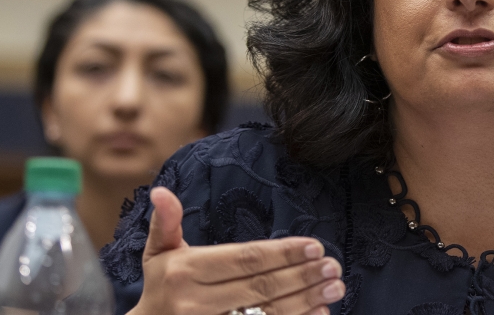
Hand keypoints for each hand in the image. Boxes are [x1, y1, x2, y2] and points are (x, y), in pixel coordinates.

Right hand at [128, 187, 344, 314]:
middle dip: (302, 276)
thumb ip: (167, 222)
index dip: (282, 253)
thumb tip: (161, 190)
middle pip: (261, 287)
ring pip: (267, 313)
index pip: (244, 260)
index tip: (314, 246)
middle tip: (333, 267)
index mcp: (185, 272)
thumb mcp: (158, 254)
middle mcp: (195, 303)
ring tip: (335, 287)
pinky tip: (319, 312)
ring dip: (306, 300)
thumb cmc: (160, 288)